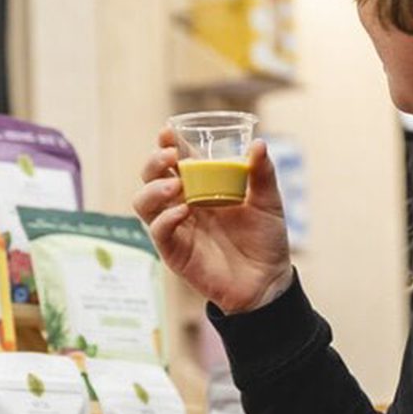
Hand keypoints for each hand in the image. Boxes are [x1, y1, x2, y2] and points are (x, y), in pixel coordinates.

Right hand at [132, 130, 293, 314]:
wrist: (268, 281)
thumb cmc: (266, 239)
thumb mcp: (268, 201)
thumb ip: (262, 174)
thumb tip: (258, 144)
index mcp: (201, 187)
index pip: (175, 161)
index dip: (167, 144)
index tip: (168, 131)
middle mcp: (183, 204)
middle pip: (150, 177)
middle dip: (153, 162)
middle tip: (171, 156)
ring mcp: (176, 228)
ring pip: (144, 203)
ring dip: (154, 189)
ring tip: (176, 185)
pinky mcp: (175, 252)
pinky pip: (158, 232)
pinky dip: (166, 219)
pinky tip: (183, 212)